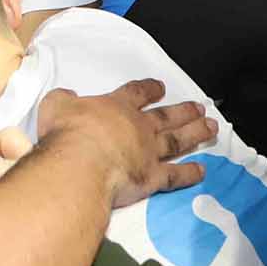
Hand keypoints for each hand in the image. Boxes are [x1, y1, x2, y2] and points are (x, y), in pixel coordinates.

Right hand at [37, 81, 216, 208]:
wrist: (80, 164)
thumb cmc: (66, 133)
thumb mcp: (56, 105)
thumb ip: (64, 100)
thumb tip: (68, 97)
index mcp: (115, 107)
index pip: (136, 92)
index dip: (149, 89)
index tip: (161, 86)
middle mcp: (138, 127)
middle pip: (166, 116)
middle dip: (183, 111)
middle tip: (200, 107)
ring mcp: (149, 152)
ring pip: (177, 140)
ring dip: (195, 133)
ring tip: (211, 128)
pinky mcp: (152, 178)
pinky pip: (175, 175)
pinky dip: (190, 174)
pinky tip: (202, 171)